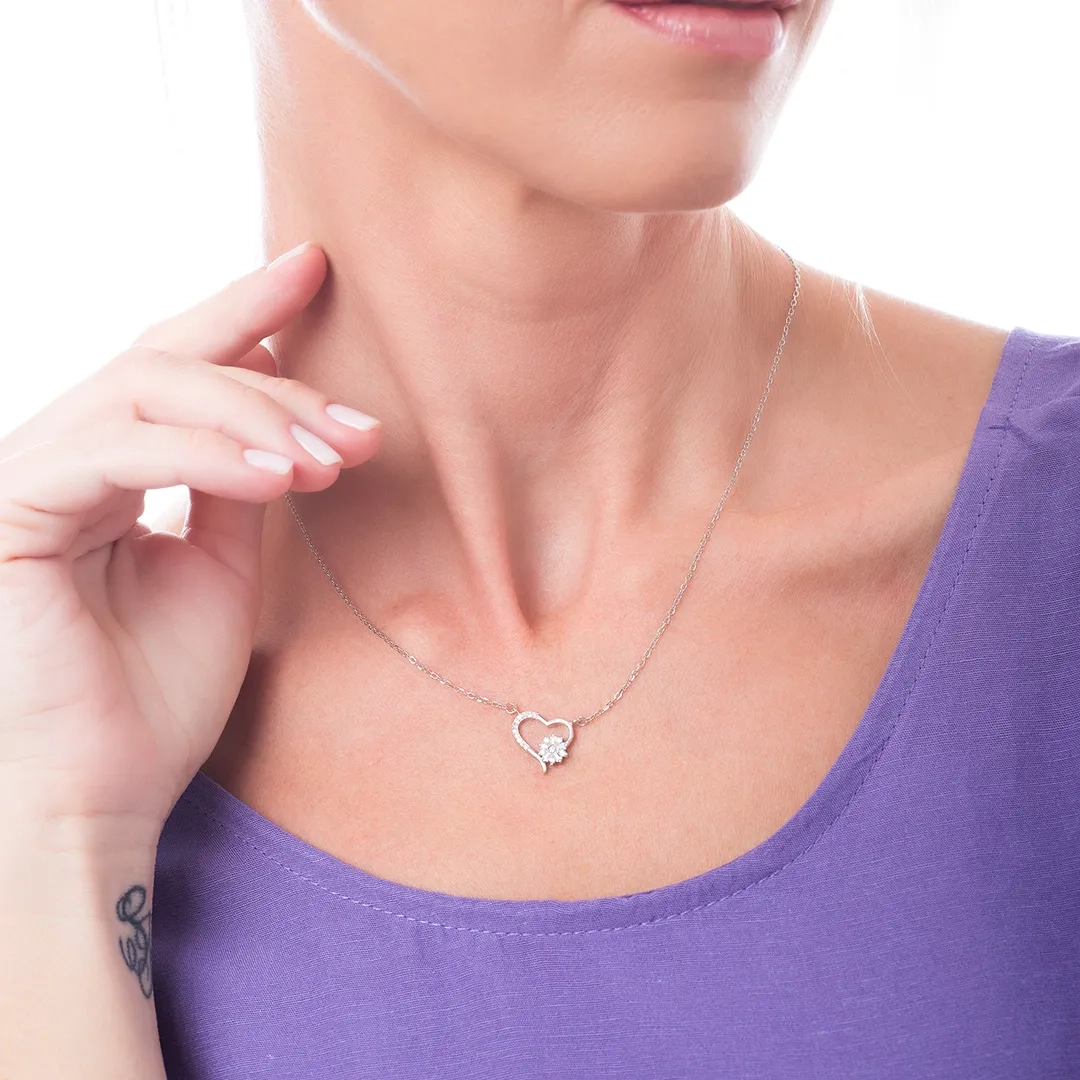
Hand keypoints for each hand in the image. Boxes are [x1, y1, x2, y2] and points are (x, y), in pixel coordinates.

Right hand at [0, 242, 380, 831]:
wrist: (99, 797)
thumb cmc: (153, 698)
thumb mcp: (221, 572)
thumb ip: (237, 486)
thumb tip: (282, 417)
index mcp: (103, 471)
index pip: (174, 368)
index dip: (243, 311)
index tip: (315, 267)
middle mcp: (55, 459)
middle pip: (166, 363)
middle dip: (273, 375)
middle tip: (361, 423)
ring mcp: (24, 477)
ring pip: (147, 391)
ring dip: (256, 416)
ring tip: (335, 461)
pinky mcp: (9, 508)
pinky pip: (119, 450)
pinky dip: (208, 455)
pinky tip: (283, 478)